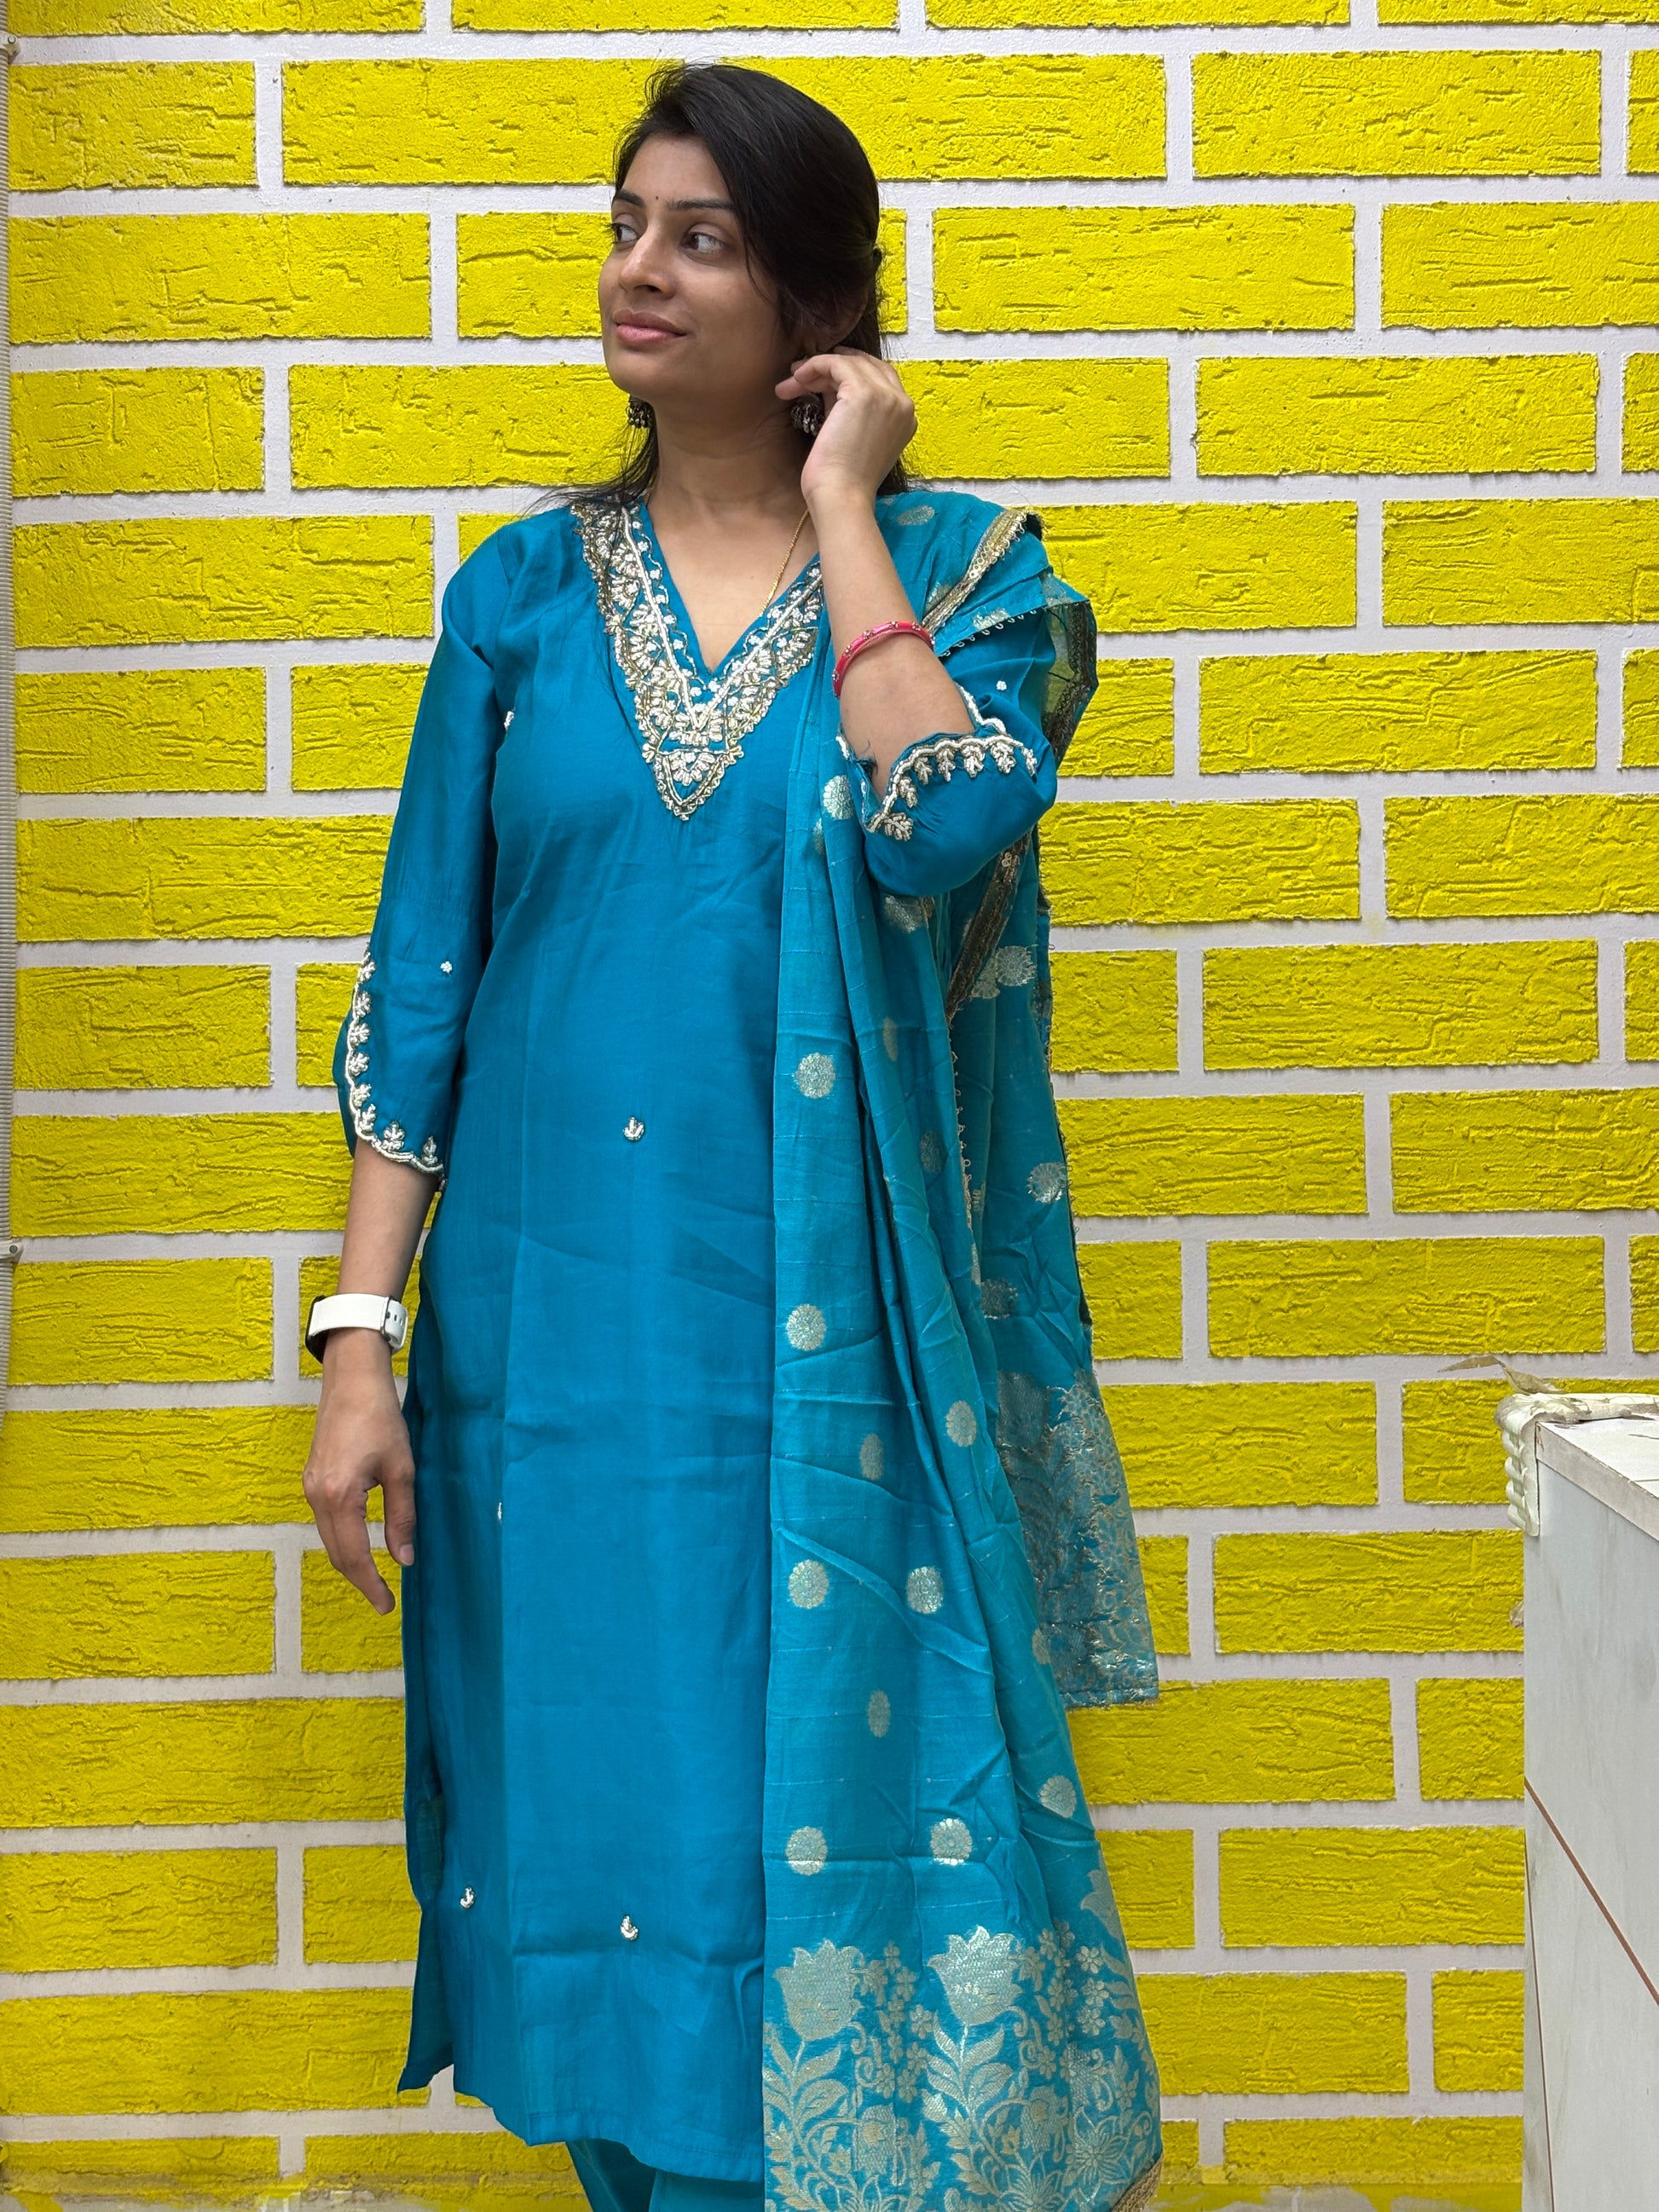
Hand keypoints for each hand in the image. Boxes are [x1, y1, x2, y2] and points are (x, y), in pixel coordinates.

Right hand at [302, 1330, 415, 1614]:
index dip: (370, 1585)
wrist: (351, 1379)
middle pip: (336, 1554)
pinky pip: (326, 1522)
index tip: (386, 1606)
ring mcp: (310, 1487)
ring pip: (329, 1539)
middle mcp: (317, 1496)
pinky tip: (361, 1545)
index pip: (353, 1556)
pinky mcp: (312, 1479)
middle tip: (383, 1600)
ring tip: (375, 1579)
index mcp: (340, 1495)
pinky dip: (342, 1541)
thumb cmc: (381, 1417)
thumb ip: (402, 1517)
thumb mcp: (402, 1469)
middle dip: (359, 1580)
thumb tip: (405, 1559)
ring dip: (350, 1562)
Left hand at [777, 347, 914, 510]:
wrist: (842, 498)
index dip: (849, 374)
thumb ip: (851, 409)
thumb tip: (828, 385)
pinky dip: (814, 366)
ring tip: (792, 382)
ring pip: (850, 362)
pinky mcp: (864, 393)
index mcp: (906, 418)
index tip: (821, 381)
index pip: (880, 379)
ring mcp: (887, 396)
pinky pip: (835, 364)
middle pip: (867, 366)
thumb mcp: (855, 437)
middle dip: (832, 368)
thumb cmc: (843, 480)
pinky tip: (796, 378)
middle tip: (802, 377)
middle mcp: (903, 403)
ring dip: (817, 368)